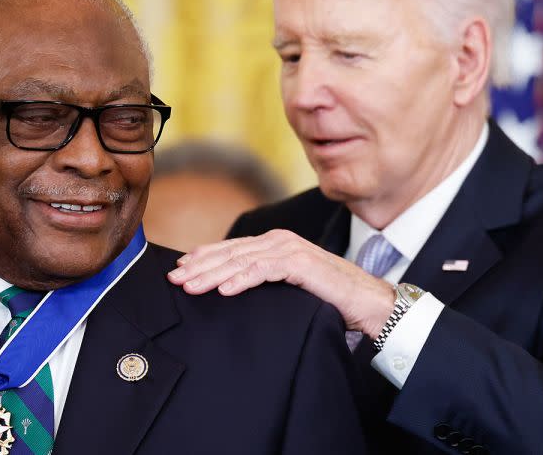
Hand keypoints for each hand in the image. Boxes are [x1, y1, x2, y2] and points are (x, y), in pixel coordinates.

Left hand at [167, 229, 395, 337]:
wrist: (368, 302)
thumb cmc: (329, 297)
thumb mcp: (288, 287)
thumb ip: (264, 280)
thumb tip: (231, 289)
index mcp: (275, 244)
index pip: (232, 249)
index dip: (204, 257)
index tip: (180, 269)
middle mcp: (280, 241)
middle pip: (231, 253)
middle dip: (200, 266)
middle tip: (174, 279)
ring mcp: (290, 250)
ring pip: (241, 260)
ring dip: (213, 274)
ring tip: (191, 287)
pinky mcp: (301, 264)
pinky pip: (264, 270)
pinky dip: (242, 279)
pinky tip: (224, 291)